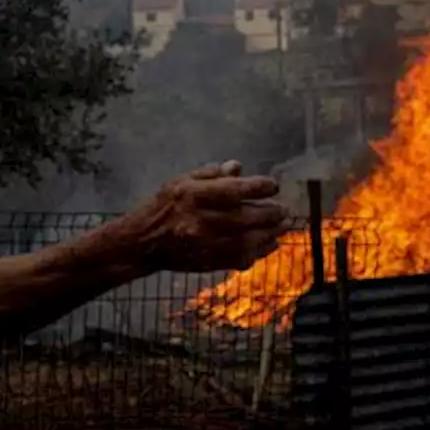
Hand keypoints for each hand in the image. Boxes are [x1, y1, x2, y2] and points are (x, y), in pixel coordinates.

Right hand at [140, 160, 288, 272]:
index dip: (260, 187)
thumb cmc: (165, 206)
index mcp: (195, 196)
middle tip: (284, 210)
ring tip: (282, 226)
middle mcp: (202, 221)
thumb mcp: (183, 181)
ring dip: (271, 234)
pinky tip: (268, 244)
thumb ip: (212, 174)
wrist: (144, 242)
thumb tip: (239, 167)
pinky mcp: (210, 262)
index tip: (273, 186)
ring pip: (250, 241)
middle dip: (272, 213)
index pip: (235, 190)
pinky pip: (242, 259)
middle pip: (248, 218)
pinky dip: (259, 251)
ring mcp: (207, 245)